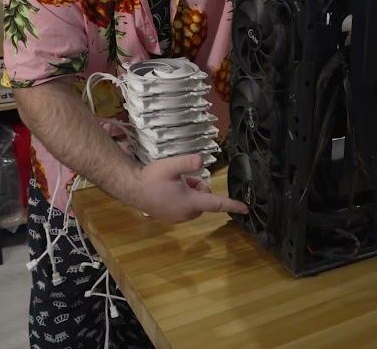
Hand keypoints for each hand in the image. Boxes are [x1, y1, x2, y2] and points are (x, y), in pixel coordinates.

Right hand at [127, 155, 246, 222]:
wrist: (130, 188)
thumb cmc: (150, 178)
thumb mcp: (170, 166)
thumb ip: (187, 162)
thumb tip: (201, 160)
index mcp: (191, 202)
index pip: (217, 204)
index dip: (232, 205)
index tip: (245, 209)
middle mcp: (187, 213)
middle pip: (205, 198)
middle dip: (198, 187)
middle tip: (182, 178)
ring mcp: (178, 217)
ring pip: (195, 202)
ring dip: (190, 191)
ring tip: (172, 183)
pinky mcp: (171, 217)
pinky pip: (185, 206)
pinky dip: (182, 197)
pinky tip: (167, 190)